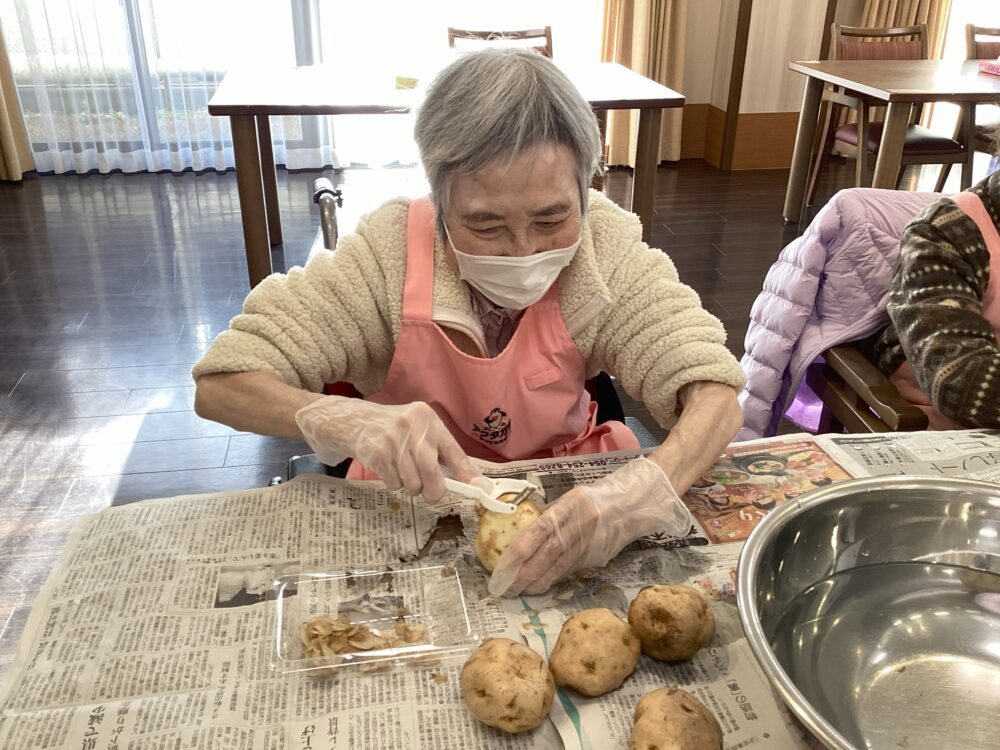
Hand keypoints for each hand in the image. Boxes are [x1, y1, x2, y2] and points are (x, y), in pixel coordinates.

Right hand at [294, 397, 480, 500]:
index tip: (481, 491)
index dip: (468, 475)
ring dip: (410, 487)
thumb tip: (471, 481)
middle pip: (432, 473)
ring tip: (402, 472)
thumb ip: (442, 453)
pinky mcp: (376, 452)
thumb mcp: (419, 432)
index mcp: (429, 420)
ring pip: (413, 482)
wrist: (352, 420)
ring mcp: (393, 438)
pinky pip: (394, 483)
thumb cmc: (393, 430)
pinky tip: (388, 469)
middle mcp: (413, 426)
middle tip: (430, 494)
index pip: (454, 452)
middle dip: (434, 491)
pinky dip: (394, 484)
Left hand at [487, 457, 692, 595]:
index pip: (540, 529)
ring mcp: (591, 542)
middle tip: (506, 585)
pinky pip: (571, 568)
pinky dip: (554, 578)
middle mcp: (581, 524)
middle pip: (548, 553)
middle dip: (525, 572)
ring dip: (538, 580)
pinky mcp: (598, 556)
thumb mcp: (571, 498)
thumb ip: (550, 516)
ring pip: (560, 565)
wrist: (633, 505)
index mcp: (571, 505)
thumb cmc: (595, 499)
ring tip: (520, 590)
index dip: (521, 549)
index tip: (504, 564)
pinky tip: (541, 585)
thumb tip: (524, 536)